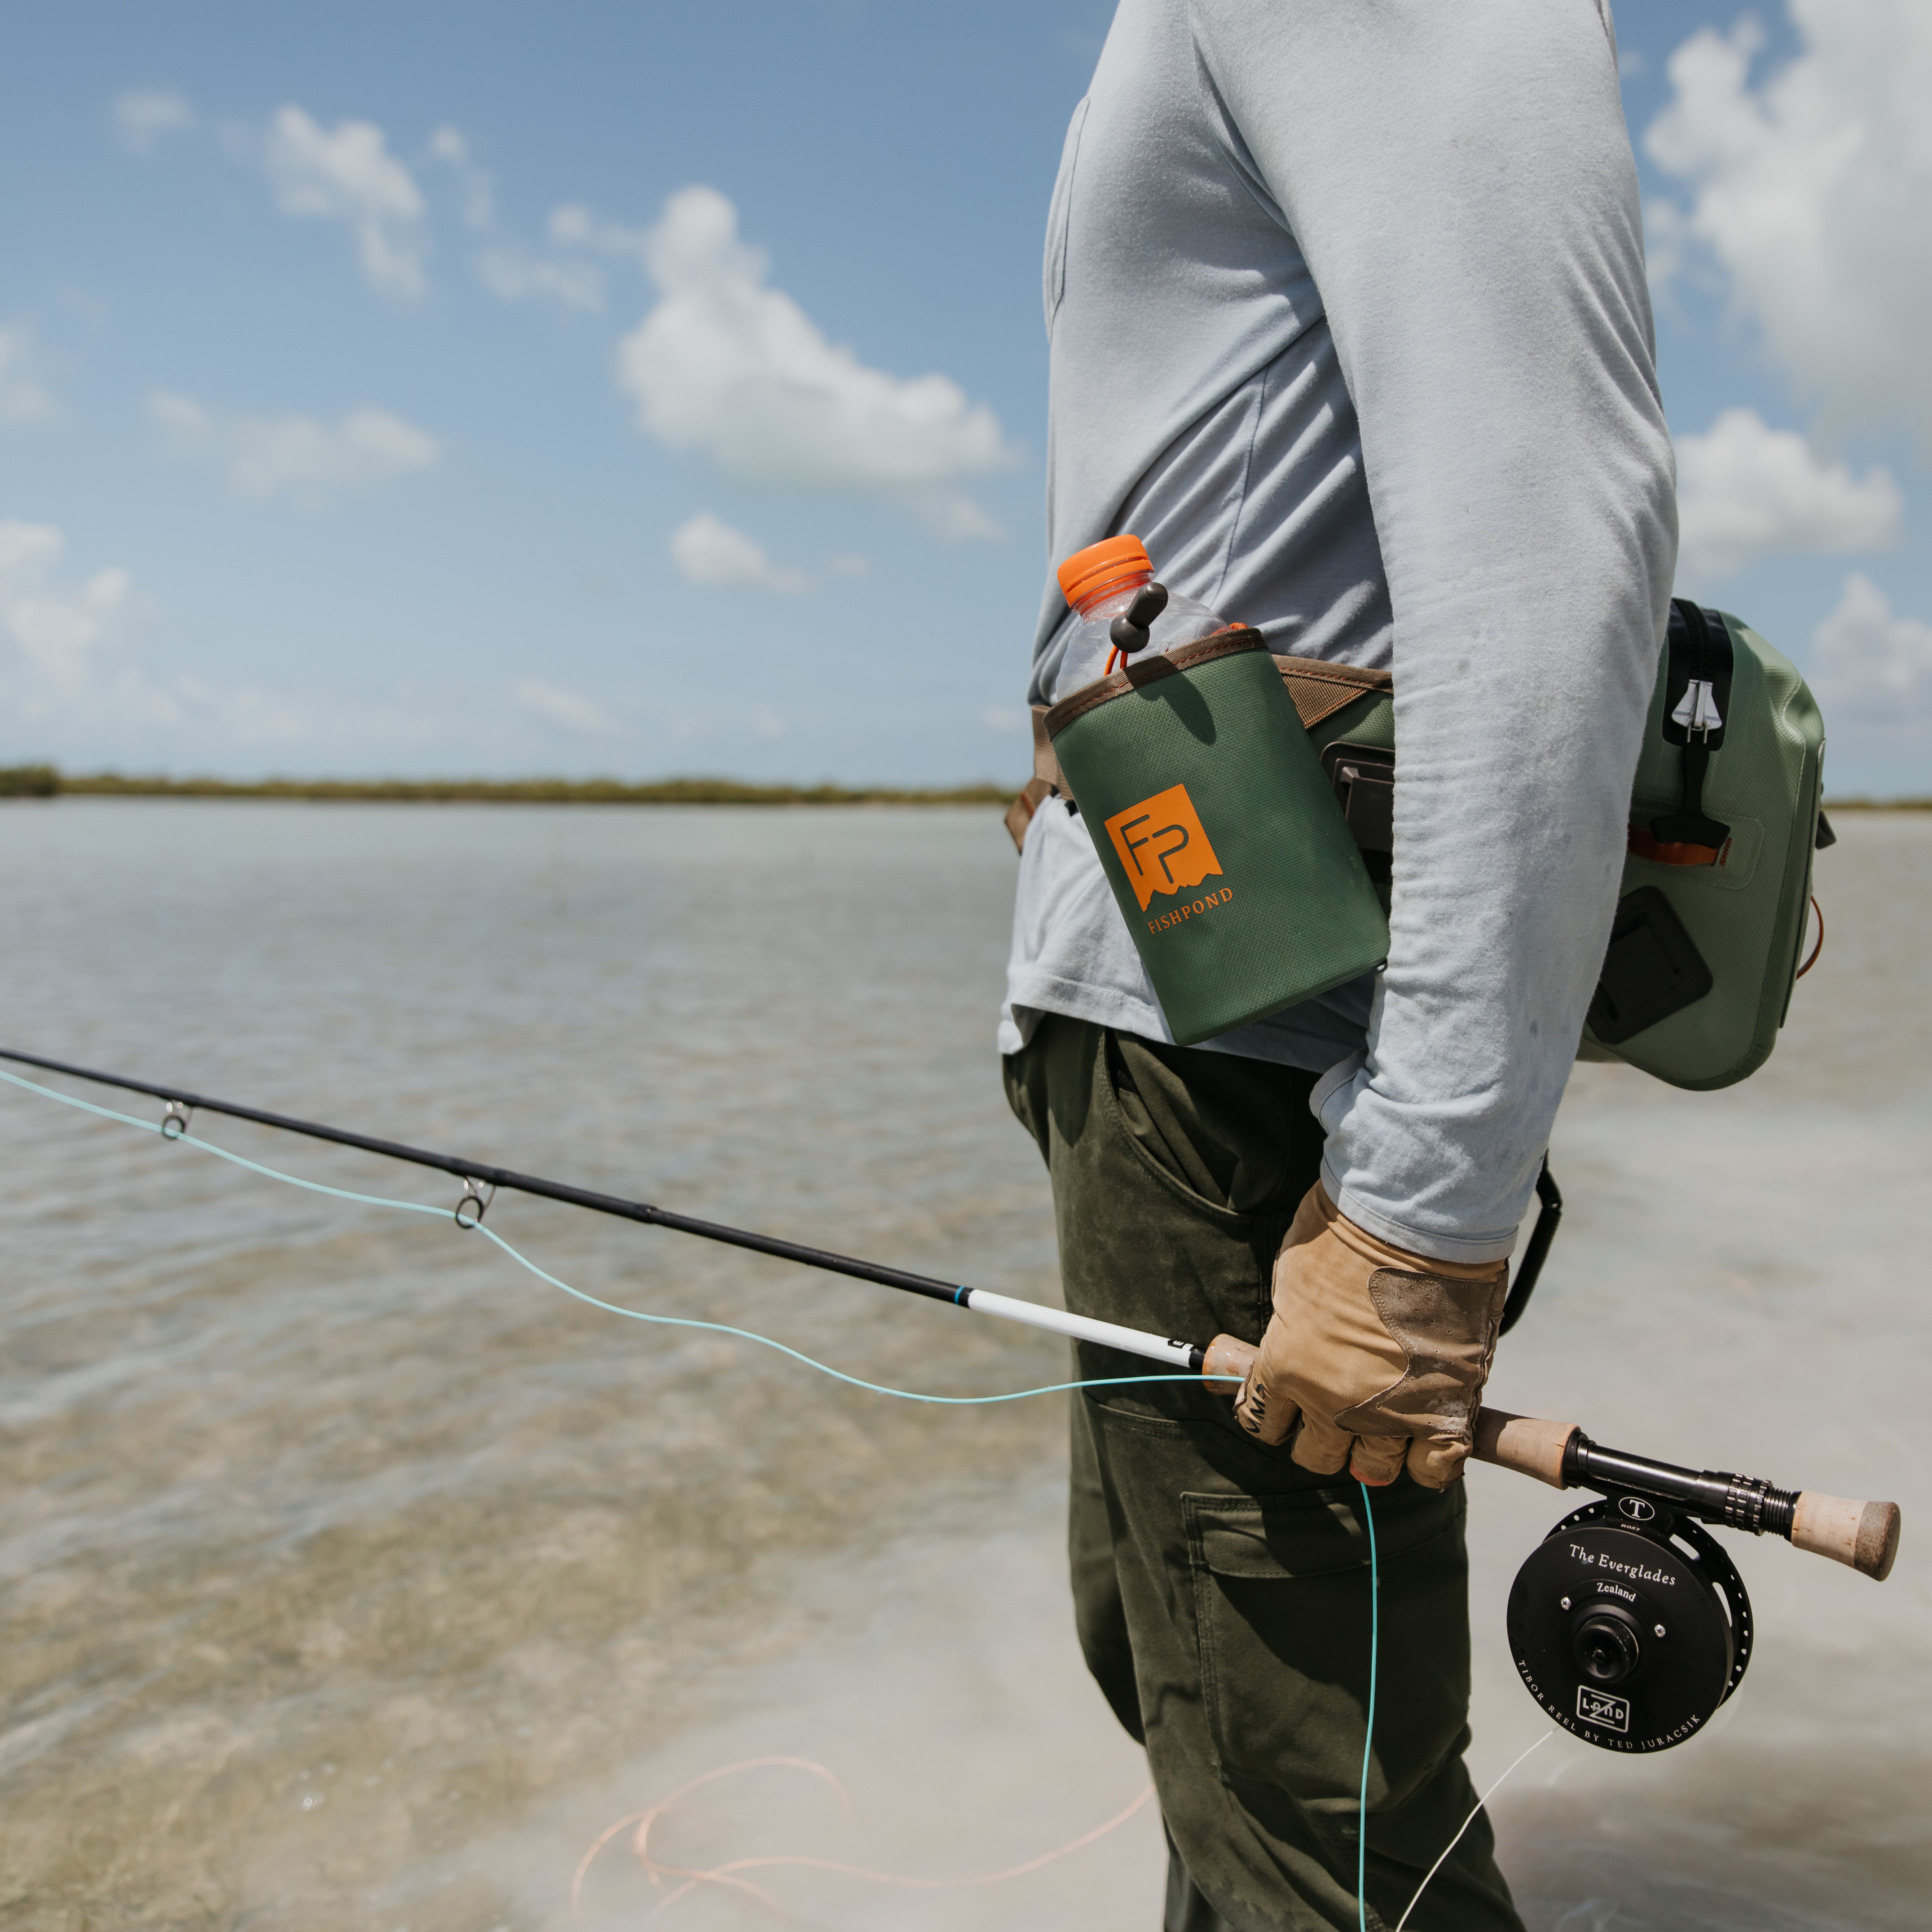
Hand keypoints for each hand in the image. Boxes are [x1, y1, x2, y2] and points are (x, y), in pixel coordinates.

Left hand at [1228, 1184, 1506, 1487]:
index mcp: (1286, 1366)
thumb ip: (1290, 1329)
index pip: (1261, 1421)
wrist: (1412, 1218)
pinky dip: (1429, 1459)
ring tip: (1380, 1421)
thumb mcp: (1291, 1280)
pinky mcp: (1448, 1408)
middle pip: (1315, 1456)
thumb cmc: (1345, 1233)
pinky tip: (1425, 1435)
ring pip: (1373, 1469)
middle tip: (1335, 1410)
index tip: (1283, 1404)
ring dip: (1372, 1450)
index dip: (1272, 1413)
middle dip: (1319, 1436)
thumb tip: (1292, 1345)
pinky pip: (1435, 1468)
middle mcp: (1333, 1401)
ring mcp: (1392, 1412)